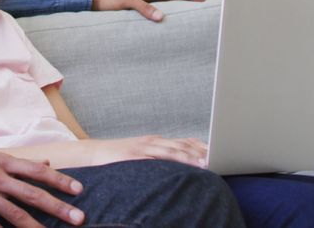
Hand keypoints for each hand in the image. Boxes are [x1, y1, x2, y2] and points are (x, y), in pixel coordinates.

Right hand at [0, 148, 85, 227]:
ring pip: (16, 215)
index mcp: (3, 162)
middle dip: (57, 207)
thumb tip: (46, 163)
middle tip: (79, 218)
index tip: (79, 189)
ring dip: (38, 227)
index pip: (37, 171)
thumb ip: (20, 163)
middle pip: (32, 194)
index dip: (59, 180)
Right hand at [85, 136, 207, 167]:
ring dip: (189, 156)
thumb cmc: (119, 159)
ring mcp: (144, 147)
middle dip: (201, 151)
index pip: (184, 142)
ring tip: (205, 163)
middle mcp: (153, 142)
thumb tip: (177, 170)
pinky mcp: (135, 155)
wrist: (93, 153)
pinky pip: (155, 158)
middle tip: (220, 158)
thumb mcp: (142, 158)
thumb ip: (158, 161)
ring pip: (172, 150)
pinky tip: (179, 166)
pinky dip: (169, 161)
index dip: (201, 147)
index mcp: (156, 142)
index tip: (218, 153)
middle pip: (182, 144)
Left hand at [91, 0, 205, 20]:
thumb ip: (144, 8)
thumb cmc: (108, 0)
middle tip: (203, 3)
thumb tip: (162, 17)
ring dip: (178, 5)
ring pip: (165, 1)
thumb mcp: (126, 2)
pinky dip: (167, 10)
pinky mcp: (137, 6)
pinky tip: (169, 17)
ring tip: (191, 11)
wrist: (93, 0)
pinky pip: (157, 7)